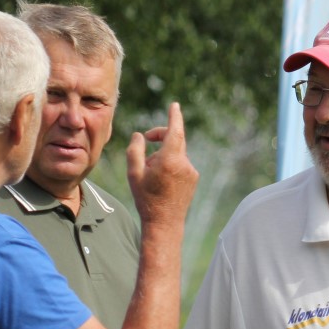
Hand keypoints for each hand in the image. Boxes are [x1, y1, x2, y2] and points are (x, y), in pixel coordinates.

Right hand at [125, 102, 198, 227]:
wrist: (164, 223)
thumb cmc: (146, 199)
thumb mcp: (134, 173)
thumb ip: (135, 150)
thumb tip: (139, 135)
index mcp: (170, 160)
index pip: (175, 130)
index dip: (174, 116)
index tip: (174, 105)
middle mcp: (184, 163)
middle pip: (175, 139)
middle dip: (161, 135)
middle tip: (147, 138)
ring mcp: (192, 172)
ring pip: (176, 153)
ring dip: (163, 155)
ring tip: (150, 171)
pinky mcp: (194, 179)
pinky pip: (181, 164)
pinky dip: (171, 164)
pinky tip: (160, 180)